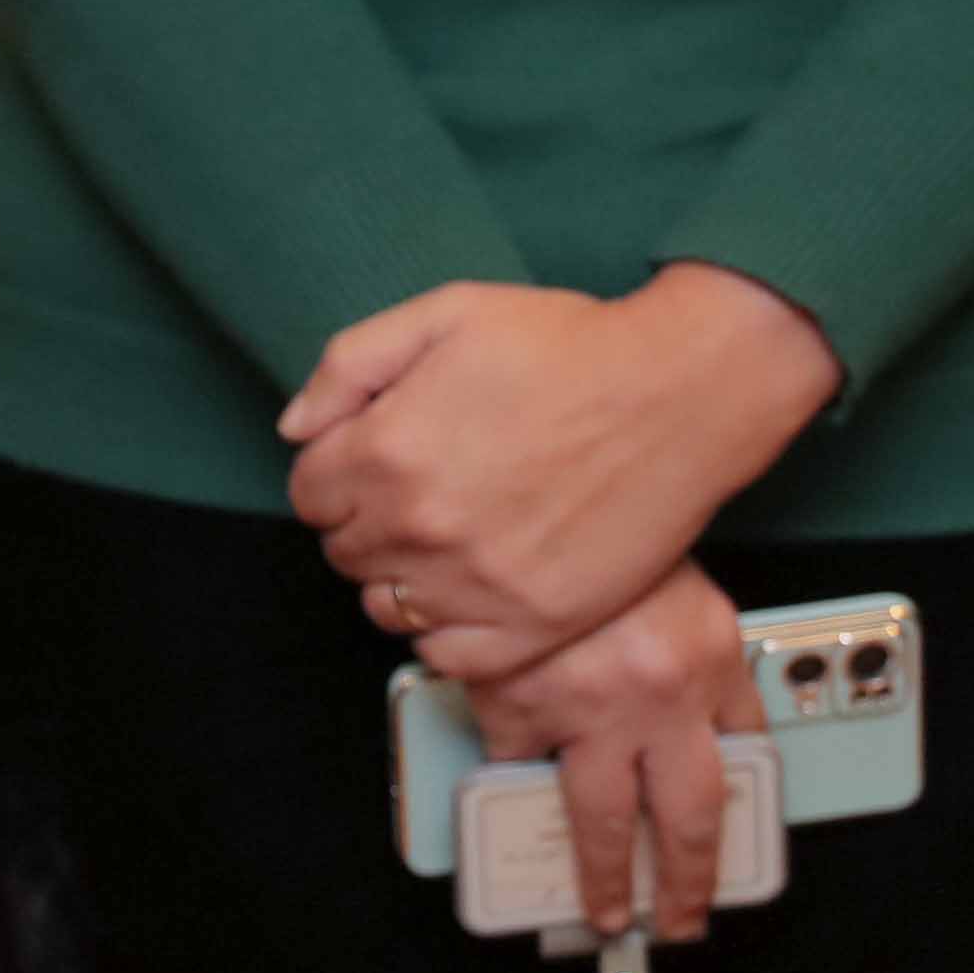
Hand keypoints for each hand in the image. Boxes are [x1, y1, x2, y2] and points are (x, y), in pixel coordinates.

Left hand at [281, 265, 836, 667]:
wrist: (678, 392)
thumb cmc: (565, 344)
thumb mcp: (443, 315)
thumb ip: (349, 366)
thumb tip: (295, 428)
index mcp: (387, 449)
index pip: (308, 495)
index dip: (336, 475)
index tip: (373, 462)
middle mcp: (422, 527)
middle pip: (345, 552)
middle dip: (366, 522)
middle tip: (419, 494)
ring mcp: (478, 585)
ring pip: (387, 608)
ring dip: (402, 578)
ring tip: (448, 541)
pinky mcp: (535, 625)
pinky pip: (448, 657)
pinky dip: (446, 630)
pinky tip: (473, 590)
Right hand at [450, 564, 764, 947]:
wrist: (538, 486)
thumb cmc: (615, 534)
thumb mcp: (697, 598)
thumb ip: (719, 672)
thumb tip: (739, 736)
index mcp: (706, 664)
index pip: (737, 773)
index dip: (727, 834)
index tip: (716, 872)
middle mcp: (652, 698)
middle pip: (679, 823)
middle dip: (679, 885)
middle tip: (671, 918)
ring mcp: (580, 705)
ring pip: (595, 818)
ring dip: (599, 874)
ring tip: (599, 905)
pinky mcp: (511, 699)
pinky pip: (510, 754)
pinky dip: (513, 766)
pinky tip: (516, 775)